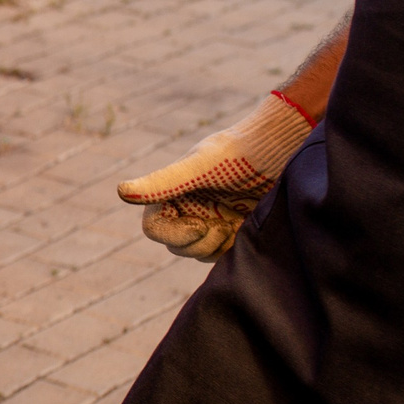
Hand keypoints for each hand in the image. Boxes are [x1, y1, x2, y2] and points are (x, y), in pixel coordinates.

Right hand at [117, 91, 315, 260]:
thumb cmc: (240, 153)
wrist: (282, 150)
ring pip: (200, 253)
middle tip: (226, 227)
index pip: (155, 229)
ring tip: (238, 224)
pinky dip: (233, 248)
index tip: (204, 225)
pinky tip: (247, 228)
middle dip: (200, 242)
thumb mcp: (200, 166)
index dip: (175, 235)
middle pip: (176, 246)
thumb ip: (163, 182)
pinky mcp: (233, 228)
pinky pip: (223, 253)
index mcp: (172, 193)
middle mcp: (188, 207)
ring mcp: (211, 218)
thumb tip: (121, 191)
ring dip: (218, 246)